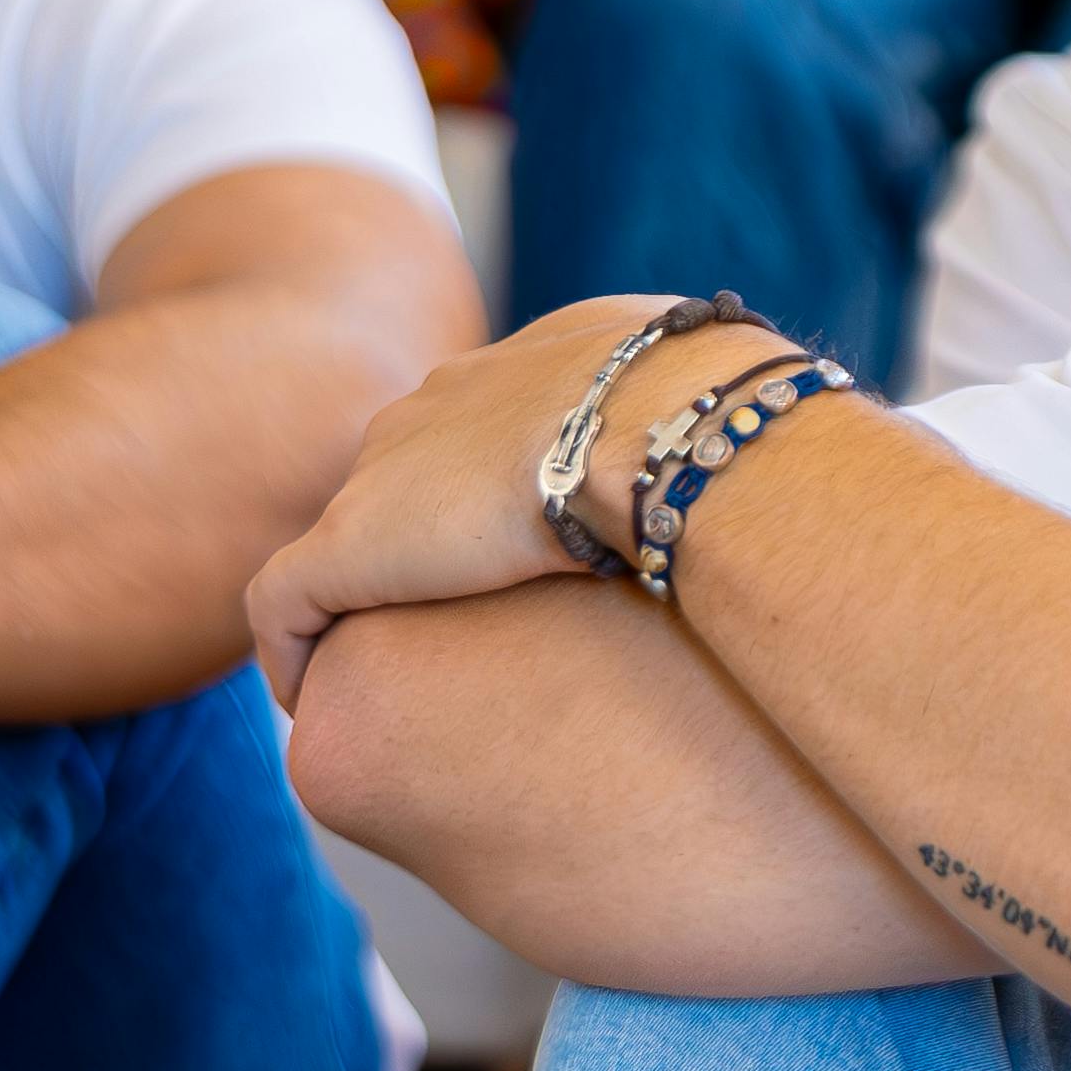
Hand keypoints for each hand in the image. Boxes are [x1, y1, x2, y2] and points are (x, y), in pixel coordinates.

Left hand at [245, 292, 774, 700]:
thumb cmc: (721, 417)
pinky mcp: (348, 547)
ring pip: (345, 536)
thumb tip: (785, 462)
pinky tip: (308, 701)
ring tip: (372, 663)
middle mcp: (440, 404)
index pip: (484, 425)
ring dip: (357, 595)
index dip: (492, 487)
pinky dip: (293, 651)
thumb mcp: (735, 400)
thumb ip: (723, 427)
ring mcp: (385, 472)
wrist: (662, 425)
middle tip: (438, 612)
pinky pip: (285, 607)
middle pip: (402, 472)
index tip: (510, 545)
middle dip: (414, 536)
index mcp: (528, 368)